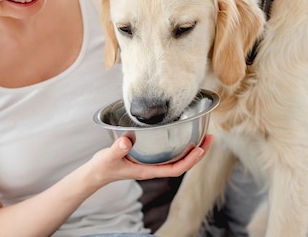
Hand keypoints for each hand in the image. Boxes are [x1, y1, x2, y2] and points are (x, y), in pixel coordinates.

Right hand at [89, 134, 213, 184]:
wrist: (97, 172)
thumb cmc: (103, 167)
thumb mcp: (108, 158)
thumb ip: (116, 150)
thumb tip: (126, 142)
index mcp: (148, 170)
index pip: (175, 169)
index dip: (190, 161)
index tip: (200, 149)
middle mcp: (154, 167)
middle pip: (182, 163)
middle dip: (198, 152)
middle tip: (210, 138)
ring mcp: (152, 162)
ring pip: (178, 158)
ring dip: (193, 149)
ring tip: (204, 136)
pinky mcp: (149, 156)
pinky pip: (170, 153)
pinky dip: (180, 145)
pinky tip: (183, 135)